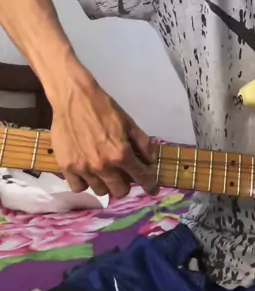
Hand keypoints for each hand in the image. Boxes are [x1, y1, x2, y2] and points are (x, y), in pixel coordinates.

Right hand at [50, 70, 155, 198]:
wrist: (74, 98)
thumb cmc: (103, 108)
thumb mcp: (129, 123)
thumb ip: (142, 143)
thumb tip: (150, 161)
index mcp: (121, 154)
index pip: (140, 177)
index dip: (149, 185)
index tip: (152, 189)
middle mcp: (103, 166)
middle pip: (120, 191)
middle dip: (126, 184)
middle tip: (123, 175)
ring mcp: (83, 169)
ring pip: (100, 191)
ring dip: (105, 183)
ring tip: (103, 171)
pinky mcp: (66, 167)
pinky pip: (78, 187)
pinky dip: (85, 183)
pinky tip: (87, 172)